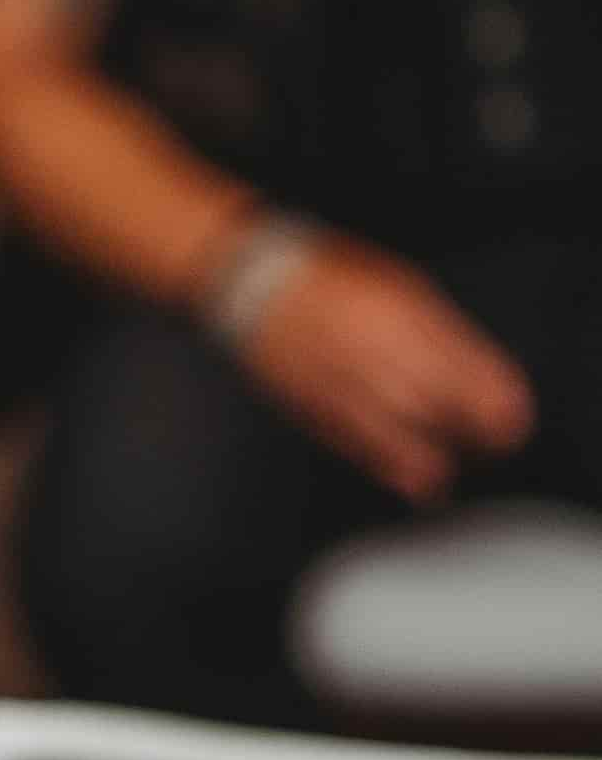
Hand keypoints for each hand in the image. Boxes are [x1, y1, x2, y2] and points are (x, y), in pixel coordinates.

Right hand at [222, 228, 535, 499]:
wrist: (250, 283)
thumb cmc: (331, 280)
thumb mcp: (402, 287)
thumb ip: (440, 332)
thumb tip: (479, 378)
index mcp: (402, 314)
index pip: (463, 366)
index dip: (492, 400)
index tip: (509, 420)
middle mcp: (372, 348)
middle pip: (435, 403)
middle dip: (467, 431)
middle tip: (487, 445)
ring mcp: (339, 379)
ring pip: (393, 431)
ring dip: (427, 460)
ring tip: (444, 475)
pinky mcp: (310, 405)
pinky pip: (353, 443)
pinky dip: (385, 465)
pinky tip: (408, 479)